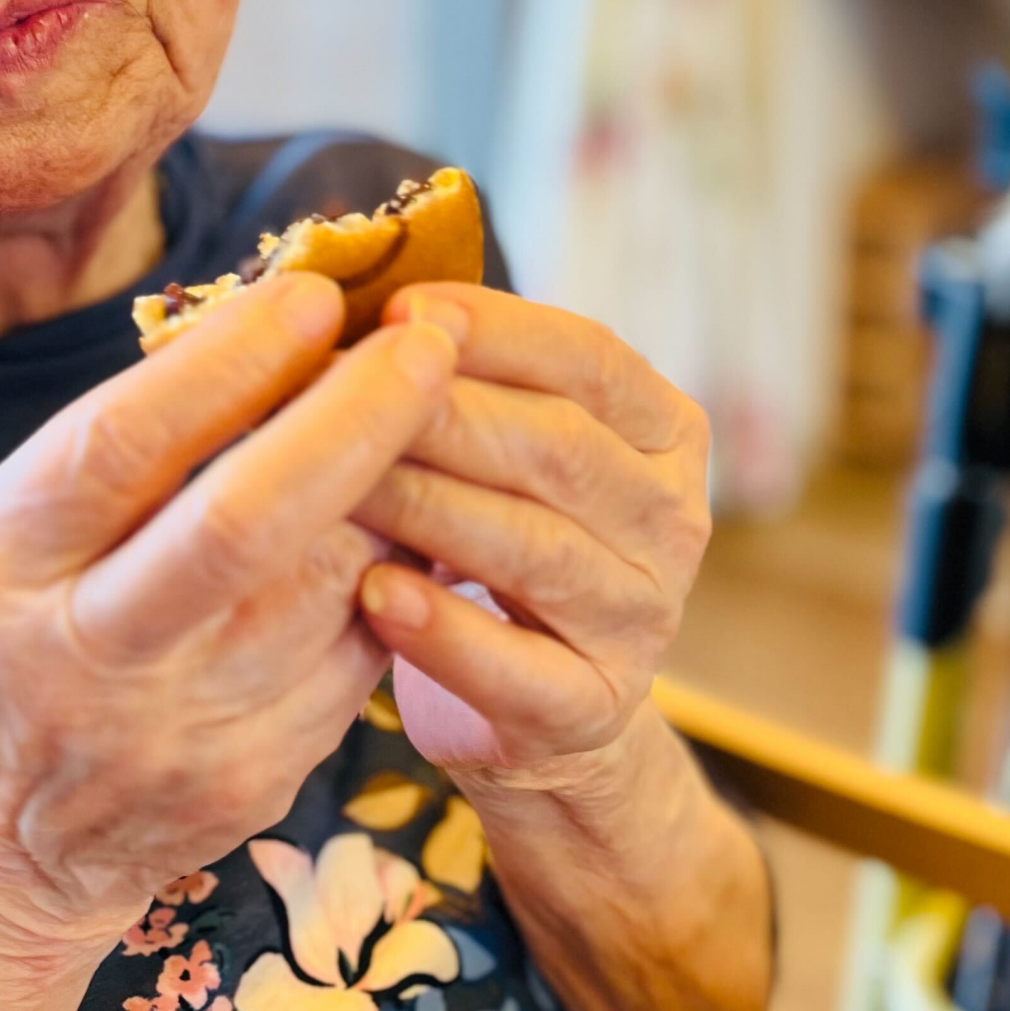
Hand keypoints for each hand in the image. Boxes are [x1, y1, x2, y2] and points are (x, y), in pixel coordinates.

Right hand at [0, 272, 460, 962]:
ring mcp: (170, 737)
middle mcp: (76, 664)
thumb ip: (106, 453)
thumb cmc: (3, 643)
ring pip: (326, 587)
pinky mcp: (249, 783)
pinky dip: (393, 574)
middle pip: (242, 524)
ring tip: (427, 416)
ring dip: (394, 489)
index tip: (313, 295)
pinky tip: (407, 520)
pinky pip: (354, 652)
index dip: (231, 361)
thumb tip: (263, 325)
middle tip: (424, 344)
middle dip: (352, 418)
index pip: (124, 445)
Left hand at [350, 285, 710, 795]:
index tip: (398, 308)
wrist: (533, 709)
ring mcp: (644, 620)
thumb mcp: (502, 451)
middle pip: (558, 448)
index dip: (495, 328)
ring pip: (535, 549)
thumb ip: (462, 380)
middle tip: (338, 390)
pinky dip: (443, 630)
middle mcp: (674, 521)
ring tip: (336, 485)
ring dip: (426, 508)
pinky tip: (373, 595)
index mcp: (664, 433)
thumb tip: (358, 299)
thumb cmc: (492, 541)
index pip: (590, 358)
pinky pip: (518, 668)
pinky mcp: (594, 711)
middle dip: (440, 414)